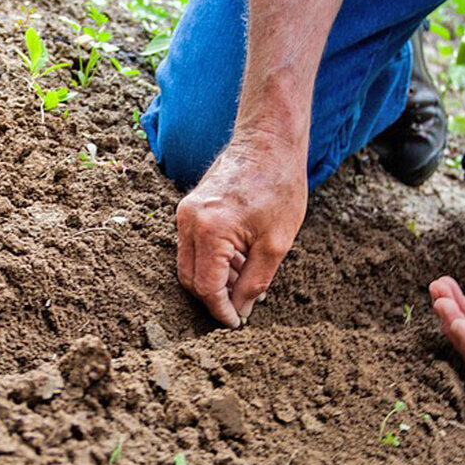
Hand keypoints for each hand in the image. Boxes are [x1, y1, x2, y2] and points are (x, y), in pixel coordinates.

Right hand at [175, 132, 306, 326]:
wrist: (269, 141)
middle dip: (214, 298)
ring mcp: (185, 212)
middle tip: (241, 307)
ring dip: (214, 279)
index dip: (220, 310)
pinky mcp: (189, 207)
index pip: (206, 287)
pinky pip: (193, 246)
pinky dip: (212, 261)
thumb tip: (240, 311)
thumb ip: (255, 282)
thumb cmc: (279, 186)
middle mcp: (189, 221)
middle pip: (190, 279)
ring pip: (190, 264)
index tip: (236, 323)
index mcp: (210, 230)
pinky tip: (239, 262)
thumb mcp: (276, 243)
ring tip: (246, 281)